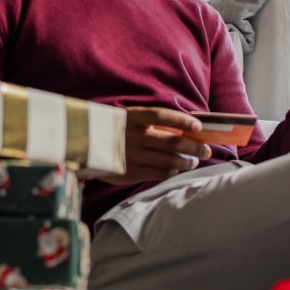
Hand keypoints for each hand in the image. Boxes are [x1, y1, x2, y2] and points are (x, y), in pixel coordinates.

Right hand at [98, 106, 212, 184]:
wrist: (82, 147)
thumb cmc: (114, 130)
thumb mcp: (128, 119)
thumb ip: (152, 123)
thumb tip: (184, 128)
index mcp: (132, 117)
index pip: (162, 116)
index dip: (182, 120)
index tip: (198, 126)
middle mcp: (133, 136)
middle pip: (171, 141)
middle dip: (194, 147)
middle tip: (206, 150)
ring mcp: (132, 155)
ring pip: (168, 160)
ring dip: (185, 162)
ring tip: (193, 162)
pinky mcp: (130, 172)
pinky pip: (158, 173)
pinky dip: (171, 171)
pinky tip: (175, 170)